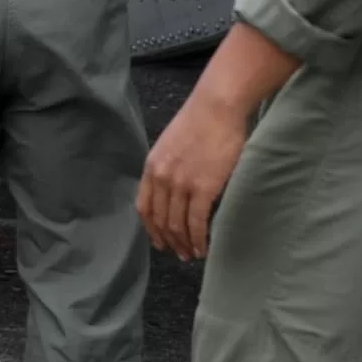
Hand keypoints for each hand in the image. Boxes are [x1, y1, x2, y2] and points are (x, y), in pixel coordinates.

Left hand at [138, 19, 300, 258]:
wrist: (217, 107)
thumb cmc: (200, 121)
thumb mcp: (171, 144)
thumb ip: (168, 167)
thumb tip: (175, 189)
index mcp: (152, 166)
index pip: (144, 207)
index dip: (151, 228)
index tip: (160, 241)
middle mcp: (161, 178)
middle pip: (160, 220)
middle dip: (169, 241)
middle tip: (179, 253)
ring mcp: (180, 184)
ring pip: (177, 225)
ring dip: (184, 244)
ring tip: (192, 254)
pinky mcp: (203, 188)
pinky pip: (196, 223)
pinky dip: (199, 239)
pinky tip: (204, 248)